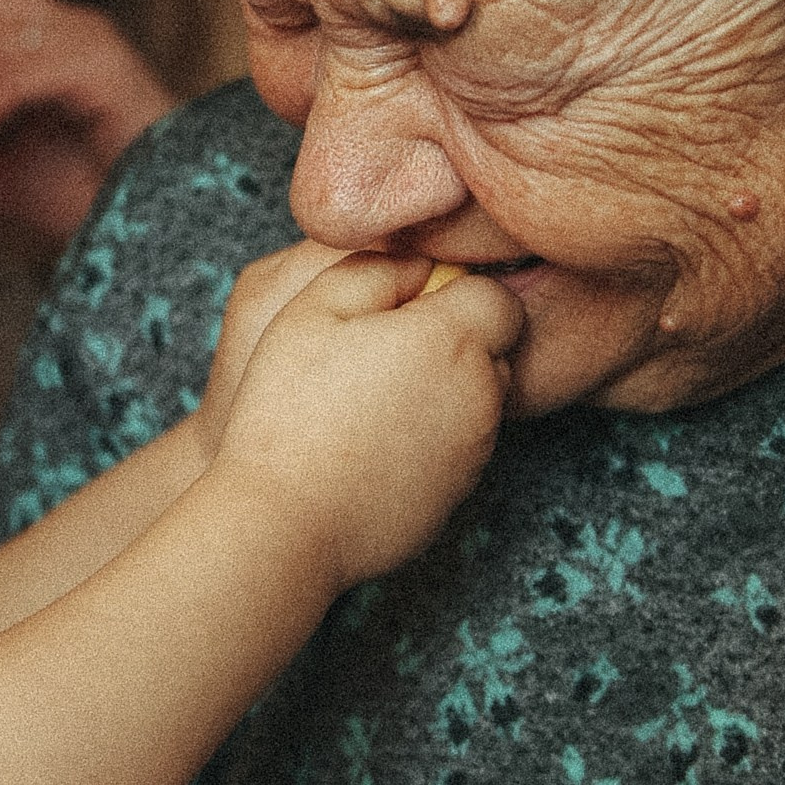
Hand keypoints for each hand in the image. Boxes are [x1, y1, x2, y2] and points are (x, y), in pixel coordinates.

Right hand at [209, 252, 523, 592]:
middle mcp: (481, 395)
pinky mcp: (458, 495)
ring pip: (479, 400)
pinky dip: (431, 437)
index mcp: (453, 339)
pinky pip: (459, 448)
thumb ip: (377, 268)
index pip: (498, 296)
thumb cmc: (290, 410)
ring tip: (371, 400)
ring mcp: (475, 452)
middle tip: (384, 350)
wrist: (286, 522)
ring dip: (443, 389)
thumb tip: (418, 261)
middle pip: (495, 349)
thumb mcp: (313, 309)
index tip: (408, 306)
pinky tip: (373, 444)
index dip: (456, 292)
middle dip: (455, 339)